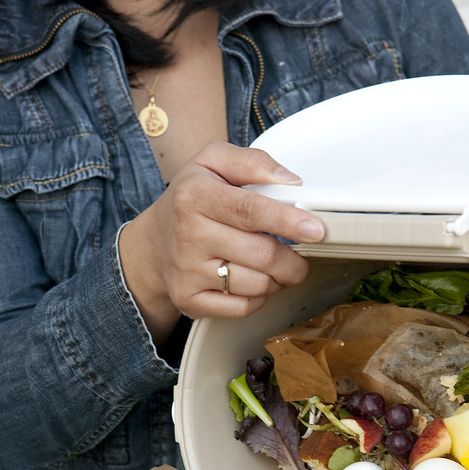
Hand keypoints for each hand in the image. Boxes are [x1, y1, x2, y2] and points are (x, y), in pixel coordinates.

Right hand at [118, 144, 324, 345]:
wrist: (153, 243)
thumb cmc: (190, 200)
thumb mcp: (212, 162)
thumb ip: (253, 162)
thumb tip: (291, 183)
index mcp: (195, 196)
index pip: (250, 210)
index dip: (288, 221)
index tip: (315, 229)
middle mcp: (188, 235)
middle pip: (262, 255)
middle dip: (292, 260)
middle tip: (299, 256)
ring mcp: (187, 272)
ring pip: (257, 285)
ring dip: (277, 278)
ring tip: (271, 265)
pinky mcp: (190, 300)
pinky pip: (243, 307)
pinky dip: (259, 298)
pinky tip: (253, 281)